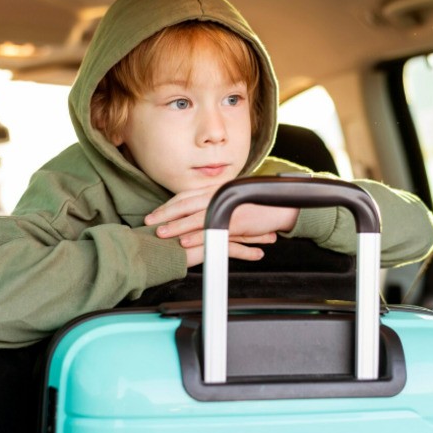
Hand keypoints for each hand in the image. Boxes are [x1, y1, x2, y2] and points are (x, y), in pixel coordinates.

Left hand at [145, 185, 299, 266]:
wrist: (283, 206)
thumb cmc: (259, 204)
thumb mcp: (233, 199)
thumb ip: (216, 203)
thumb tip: (199, 209)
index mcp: (216, 189)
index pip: (187, 196)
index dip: (169, 205)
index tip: (155, 213)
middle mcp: (219, 196)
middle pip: (185, 204)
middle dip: (165, 214)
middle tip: (149, 222)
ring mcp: (227, 208)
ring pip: (195, 217)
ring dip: (176, 226)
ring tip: (161, 233)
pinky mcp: (236, 222)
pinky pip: (212, 229)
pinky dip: (196, 236)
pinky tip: (184, 242)